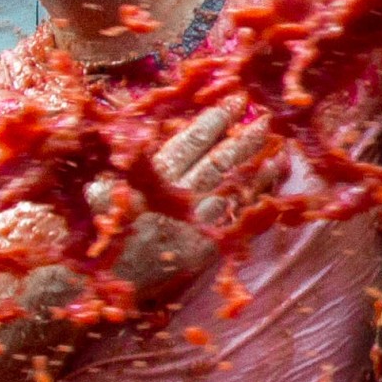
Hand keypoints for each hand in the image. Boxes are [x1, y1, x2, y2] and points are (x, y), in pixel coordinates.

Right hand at [96, 103, 269, 303]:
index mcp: (155, 176)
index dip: (215, 120)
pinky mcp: (206, 246)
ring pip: (233, 187)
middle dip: (244, 137)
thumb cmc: (104, 232)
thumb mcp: (102, 191)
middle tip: (266, 118)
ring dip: (256, 166)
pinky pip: (236, 218)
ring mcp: (195, 221)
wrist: (105, 279)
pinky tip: (270, 185)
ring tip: (278, 148)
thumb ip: (126, 165)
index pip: (191, 141)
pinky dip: (256, 198)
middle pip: (219, 160)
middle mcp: (179, 195)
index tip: (235, 102)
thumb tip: (139, 138)